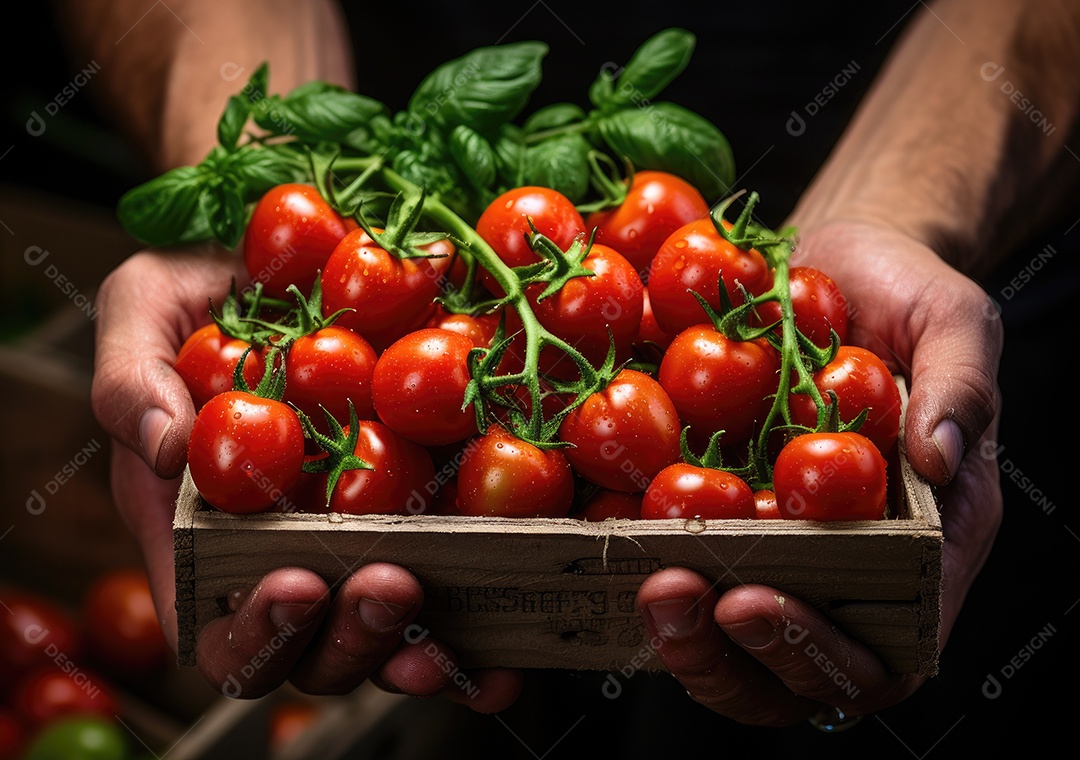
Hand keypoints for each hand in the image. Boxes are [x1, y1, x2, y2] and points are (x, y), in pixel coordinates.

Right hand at [91, 248, 520, 710]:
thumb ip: (130, 378)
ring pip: (382, 636)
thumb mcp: (145, 308)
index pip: (211, 624)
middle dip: (348, 641)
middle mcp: (284, 551)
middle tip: (389, 585)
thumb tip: (164, 449)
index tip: (298, 582)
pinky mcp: (425, 511)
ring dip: (416, 650)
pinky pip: (453, 582)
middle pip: (308, 650)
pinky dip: (479, 619)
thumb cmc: (206, 288)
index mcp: (203, 528)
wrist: (296, 250)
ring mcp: (360, 537)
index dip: (250, 634)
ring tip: (452, 626)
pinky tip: (511, 618)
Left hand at [635, 219, 1003, 725]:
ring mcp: (776, 544)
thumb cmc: (901, 295)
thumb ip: (959, 385)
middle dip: (729, 658)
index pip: (886, 642)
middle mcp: (847, 561)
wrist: (829, 263)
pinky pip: (678, 562)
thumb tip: (938, 455)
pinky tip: (601, 534)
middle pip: (794, 668)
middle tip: (674, 598)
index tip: (753, 601)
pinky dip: (637, 567)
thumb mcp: (951, 321)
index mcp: (924, 539)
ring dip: (679, 637)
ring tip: (641, 585)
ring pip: (729, 640)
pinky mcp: (716, 515)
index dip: (820, 650)